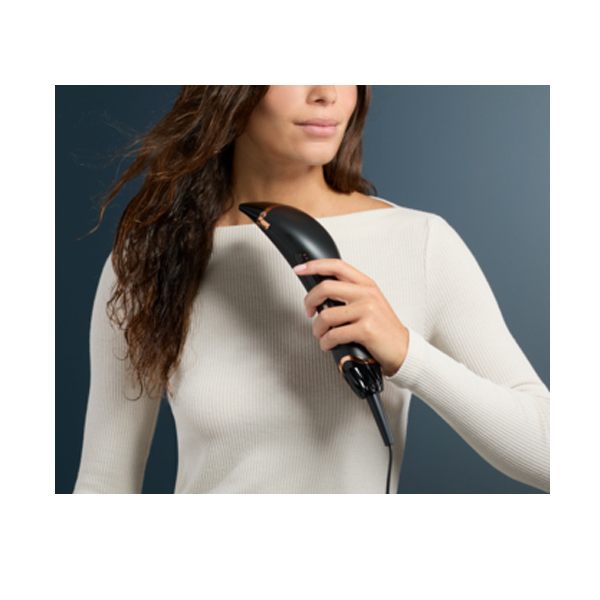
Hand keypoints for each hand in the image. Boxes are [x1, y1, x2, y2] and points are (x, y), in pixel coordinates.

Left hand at [293, 259, 408, 376]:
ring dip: (318, 329)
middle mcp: (367, 294)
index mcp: (366, 285)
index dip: (315, 265)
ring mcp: (367, 311)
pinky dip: (326, 342)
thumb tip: (321, 296)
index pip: (337, 266)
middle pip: (325, 287)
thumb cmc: (384, 329)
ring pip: (326, 315)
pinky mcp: (366, 329)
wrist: (402, 350)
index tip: (300, 269)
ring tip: (322, 335)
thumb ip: (349, 295)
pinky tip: (329, 345)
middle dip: (309, 301)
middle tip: (308, 311)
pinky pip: (334, 334)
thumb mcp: (369, 304)